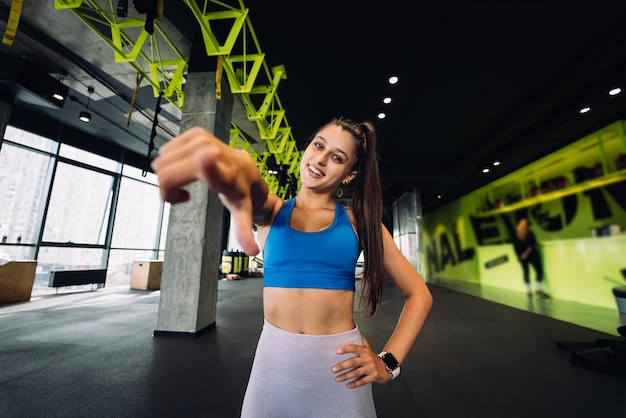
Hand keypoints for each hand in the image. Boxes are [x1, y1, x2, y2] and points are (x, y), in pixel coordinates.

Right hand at [151, 127, 260, 254]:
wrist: (246, 168)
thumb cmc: (241, 193)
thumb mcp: (242, 214)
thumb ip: (244, 232)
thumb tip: (253, 252)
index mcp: (225, 175)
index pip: (214, 168)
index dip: (208, 165)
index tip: (206, 155)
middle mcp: (213, 153)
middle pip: (166, 174)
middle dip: (167, 189)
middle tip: (183, 197)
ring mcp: (202, 140)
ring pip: (161, 164)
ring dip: (168, 178)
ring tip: (188, 184)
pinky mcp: (194, 133)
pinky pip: (164, 153)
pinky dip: (170, 164)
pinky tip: (187, 170)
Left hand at [331, 334, 390, 387]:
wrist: (387, 367)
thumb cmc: (373, 358)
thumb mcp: (368, 349)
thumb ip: (362, 341)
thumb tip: (356, 331)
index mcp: (365, 351)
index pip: (355, 348)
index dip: (346, 349)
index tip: (337, 351)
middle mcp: (368, 358)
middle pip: (354, 362)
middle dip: (343, 366)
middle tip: (333, 369)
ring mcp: (371, 368)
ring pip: (357, 372)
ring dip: (346, 376)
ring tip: (337, 378)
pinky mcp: (374, 376)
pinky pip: (363, 381)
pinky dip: (355, 384)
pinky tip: (348, 385)